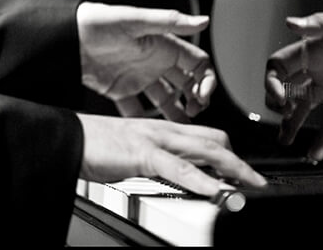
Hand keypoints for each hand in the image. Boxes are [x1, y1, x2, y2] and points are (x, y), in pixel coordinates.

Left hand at [76, 2, 215, 121]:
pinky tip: (149, 130)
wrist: (67, 35)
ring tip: (181, 129)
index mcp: (164, 45)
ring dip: (176, 114)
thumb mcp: (137, 21)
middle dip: (196, 100)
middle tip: (196, 113)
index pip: (197, 64)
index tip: (203, 95)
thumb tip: (202, 21)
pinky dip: (144, 120)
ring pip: (166, 100)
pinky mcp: (121, 90)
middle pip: (187, 84)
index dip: (206, 80)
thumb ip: (170, 22)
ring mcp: (139, 77)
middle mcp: (155, 62)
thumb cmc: (100, 22)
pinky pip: (137, 109)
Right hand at [77, 113, 266, 193]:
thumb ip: (153, 162)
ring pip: (206, 150)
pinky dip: (201, 180)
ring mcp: (155, 139)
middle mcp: (163, 129)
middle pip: (214, 140)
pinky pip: (179, 167)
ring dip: (234, 169)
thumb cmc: (91, 145)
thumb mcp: (130, 154)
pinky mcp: (143, 153)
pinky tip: (216, 192)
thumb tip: (171, 179)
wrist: (66, 138)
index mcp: (160, 129)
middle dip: (239, 162)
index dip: (227, 153)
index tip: (241, 172)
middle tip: (256, 182)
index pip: (204, 136)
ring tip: (251, 187)